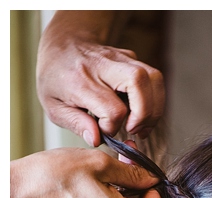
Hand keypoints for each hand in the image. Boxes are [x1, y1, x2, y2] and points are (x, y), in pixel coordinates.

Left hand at [37, 12, 164, 145]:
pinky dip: (153, 97)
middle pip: (138, 82)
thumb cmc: (57, 77)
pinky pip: (152, 78)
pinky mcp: (132, 57)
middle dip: (145, 113)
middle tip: (135, 129)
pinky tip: (141, 109)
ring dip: (156, 106)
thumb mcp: (53, 105)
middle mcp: (102, 65)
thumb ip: (76, 124)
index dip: (113, 127)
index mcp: (80, 80)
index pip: (112, 109)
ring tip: (144, 123)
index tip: (103, 129)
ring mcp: (120, 57)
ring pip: (153, 77)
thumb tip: (97, 139)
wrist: (63, 42)